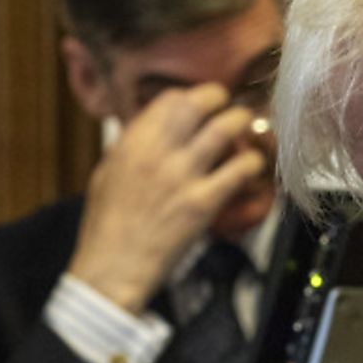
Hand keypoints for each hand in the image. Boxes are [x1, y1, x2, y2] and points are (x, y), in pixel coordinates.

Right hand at [66, 85, 266, 313]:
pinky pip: (241, 170)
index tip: (203, 103)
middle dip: (222, 99)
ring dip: (244, 123)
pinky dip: (253, 162)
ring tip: (251, 128)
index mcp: (131, 143)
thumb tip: (159, 126)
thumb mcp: (109, 172)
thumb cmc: (109, 223)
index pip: (171, 100)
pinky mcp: (204, 202)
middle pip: (199, 103)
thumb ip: (134, 146)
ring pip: (226, 129)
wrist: (114, 265)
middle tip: (231, 108)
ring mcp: (182, 176)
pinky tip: (254, 166)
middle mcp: (157, 152)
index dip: (192, 96)